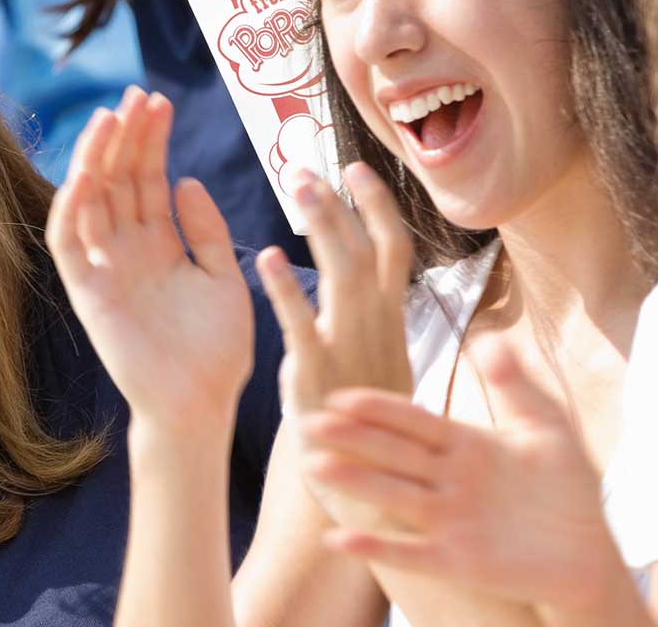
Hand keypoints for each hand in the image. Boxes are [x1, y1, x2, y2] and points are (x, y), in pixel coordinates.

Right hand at [50, 87, 265, 432]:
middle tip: (135, 95)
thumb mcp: (223, 277)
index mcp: (158, 244)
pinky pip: (68, 246)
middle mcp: (126, 251)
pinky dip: (69, 210)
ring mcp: (103, 270)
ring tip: (111, 118)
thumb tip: (186, 178)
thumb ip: (207, 230)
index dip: (150, 141)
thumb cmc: (216, 350)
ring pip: (89, 201)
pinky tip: (82, 176)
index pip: (147, 180)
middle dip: (124, 137)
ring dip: (96, 159)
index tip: (158, 101)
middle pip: (117, 181)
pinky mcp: (87, 295)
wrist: (200, 405)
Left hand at [273, 164, 416, 412]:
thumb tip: (363, 284)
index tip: (355, 168)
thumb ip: (370, 324)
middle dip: (340, 204)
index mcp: (391, 323)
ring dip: (322, 224)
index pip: (392, 250)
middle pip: (367, 250)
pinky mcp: (318, 377)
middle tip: (307, 166)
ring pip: (343, 273)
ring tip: (297, 185)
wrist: (372, 492)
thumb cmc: (368, 429)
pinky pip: (302, 325)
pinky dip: (286, 289)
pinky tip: (265, 258)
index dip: (376, 206)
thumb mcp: (378, 366)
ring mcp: (350, 350)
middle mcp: (377, 329)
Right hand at [301, 339, 635, 618]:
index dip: (380, 408)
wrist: (589, 554)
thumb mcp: (546, 429)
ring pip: (393, 496)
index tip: (342, 395)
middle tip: (311, 423)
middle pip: (393, 454)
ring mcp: (449, 521)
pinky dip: (376, 547)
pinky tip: (341, 540)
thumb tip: (490, 337)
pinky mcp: (456, 561)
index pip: (414, 421)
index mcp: (466, 445)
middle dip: (353, 439)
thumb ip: (516, 386)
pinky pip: (410, 553)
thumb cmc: (568, 490)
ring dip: (355, 482)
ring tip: (316, 467)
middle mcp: (449, 480)